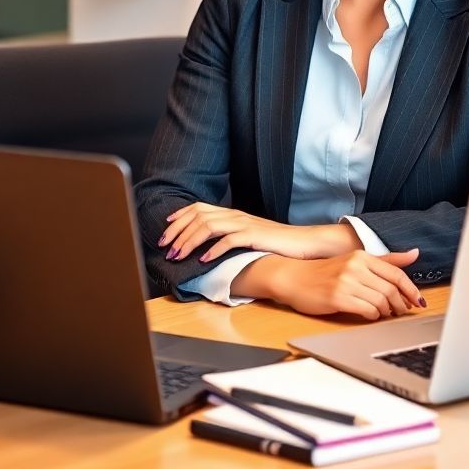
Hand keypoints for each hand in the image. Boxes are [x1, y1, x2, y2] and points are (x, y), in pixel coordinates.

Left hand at [158, 202, 360, 262]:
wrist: (303, 243)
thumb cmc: (275, 243)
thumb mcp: (248, 235)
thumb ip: (229, 235)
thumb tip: (206, 245)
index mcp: (232, 213)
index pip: (199, 208)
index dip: (179, 216)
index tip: (165, 227)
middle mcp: (236, 215)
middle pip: (198, 216)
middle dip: (177, 231)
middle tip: (165, 247)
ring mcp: (245, 224)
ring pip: (209, 226)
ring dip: (189, 241)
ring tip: (178, 255)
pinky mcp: (255, 236)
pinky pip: (229, 240)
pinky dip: (213, 249)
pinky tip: (204, 260)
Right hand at [234, 249, 425, 319]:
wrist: (293, 278)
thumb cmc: (325, 272)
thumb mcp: (355, 261)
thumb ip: (386, 260)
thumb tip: (415, 254)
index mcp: (362, 256)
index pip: (397, 274)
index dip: (411, 290)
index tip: (418, 302)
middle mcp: (355, 266)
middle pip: (391, 290)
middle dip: (401, 304)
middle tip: (401, 311)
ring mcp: (346, 282)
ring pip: (381, 302)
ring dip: (387, 311)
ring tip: (385, 313)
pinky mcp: (337, 298)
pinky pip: (367, 311)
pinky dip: (373, 316)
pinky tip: (370, 315)